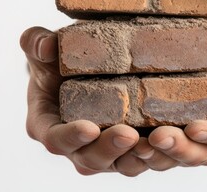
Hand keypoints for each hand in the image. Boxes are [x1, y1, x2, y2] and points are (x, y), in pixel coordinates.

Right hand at [20, 27, 145, 175]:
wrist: (78, 72)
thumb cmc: (57, 63)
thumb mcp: (42, 49)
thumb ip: (35, 42)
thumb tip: (46, 46)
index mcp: (49, 126)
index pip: (56, 139)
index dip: (71, 137)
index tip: (89, 128)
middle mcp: (76, 145)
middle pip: (90, 158)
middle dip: (109, 149)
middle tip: (129, 135)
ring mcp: (103, 150)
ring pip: (120, 164)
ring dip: (137, 157)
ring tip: (154, 142)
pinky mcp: (127, 148)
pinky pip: (142, 157)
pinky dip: (157, 153)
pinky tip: (171, 140)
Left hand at [130, 24, 206, 169]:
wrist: (199, 59)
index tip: (194, 127)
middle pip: (200, 154)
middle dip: (180, 149)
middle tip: (158, 137)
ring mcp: (188, 143)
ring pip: (174, 160)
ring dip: (156, 156)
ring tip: (138, 145)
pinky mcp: (165, 143)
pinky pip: (152, 157)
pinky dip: (138, 156)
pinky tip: (125, 146)